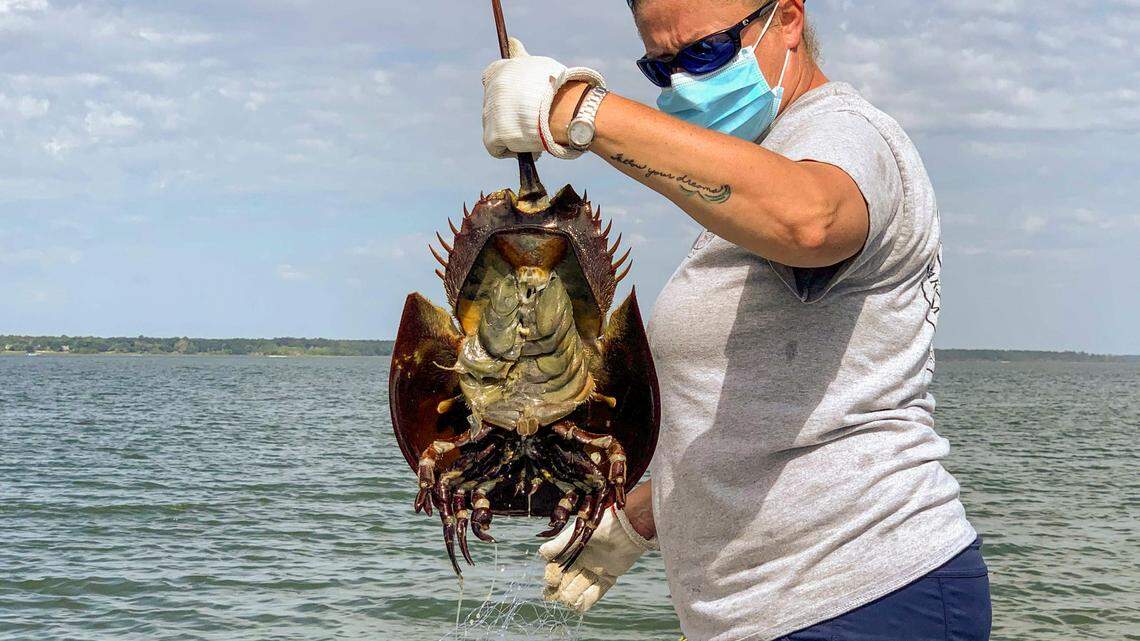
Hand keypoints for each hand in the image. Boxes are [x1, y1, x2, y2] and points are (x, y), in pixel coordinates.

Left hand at [481, 37, 604, 159]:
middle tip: (535, 121)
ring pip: (496, 128)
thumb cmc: (557, 86)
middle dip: (512, 116)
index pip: (491, 79)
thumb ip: (520, 56)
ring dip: (514, 134)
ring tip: (537, 135)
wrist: (564, 109)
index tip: (521, 101)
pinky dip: (512, 150)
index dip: (507, 94)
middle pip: (495, 107)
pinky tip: (530, 147)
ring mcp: (489, 114)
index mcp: (498, 70)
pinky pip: (497, 148)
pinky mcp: (492, 136)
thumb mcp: (537, 64)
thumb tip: (511, 40)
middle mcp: (490, 91)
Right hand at [538, 507, 656, 612]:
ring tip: (569, 599)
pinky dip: (587, 601)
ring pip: (579, 589)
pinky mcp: (608, 577)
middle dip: (559, 589)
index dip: (552, 576)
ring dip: (572, 596)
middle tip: (555, 595)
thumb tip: (540, 554)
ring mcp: (594, 570)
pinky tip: (579, 606)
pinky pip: (596, 593)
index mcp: (571, 550)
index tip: (552, 581)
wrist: (626, 528)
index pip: (556, 567)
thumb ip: (558, 545)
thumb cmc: (598, 526)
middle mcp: (581, 560)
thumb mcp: (575, 534)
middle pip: (566, 581)